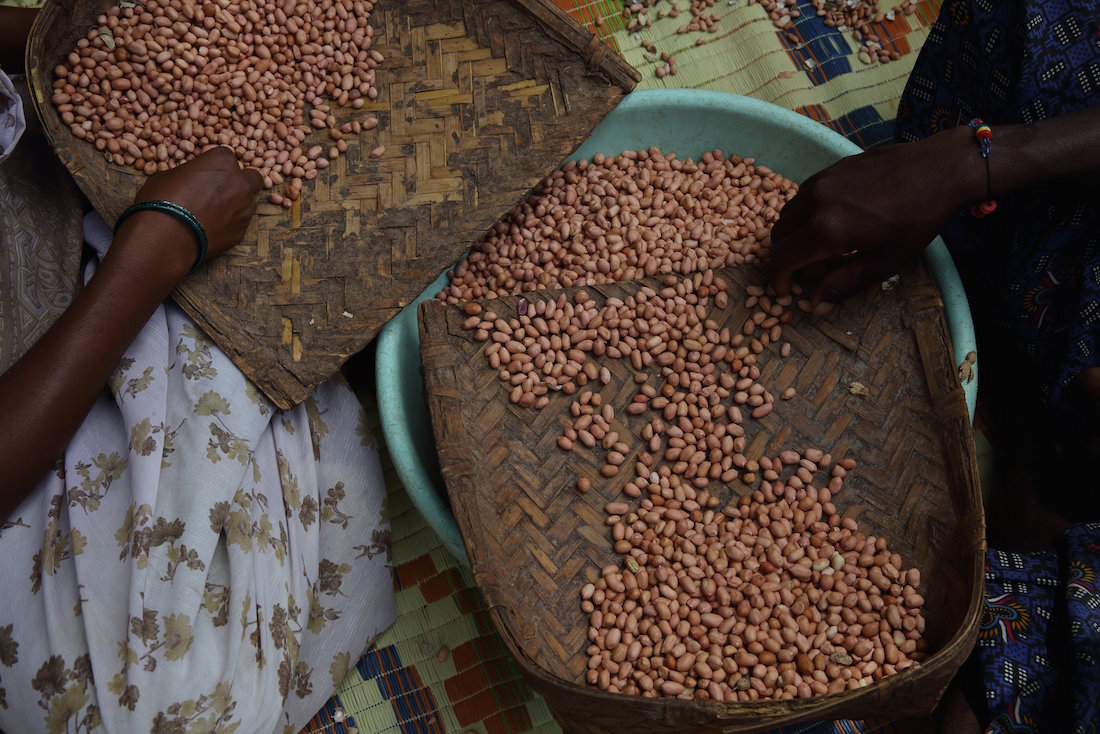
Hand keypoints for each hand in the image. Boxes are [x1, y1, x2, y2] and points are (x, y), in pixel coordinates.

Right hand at [131, 146, 263, 259]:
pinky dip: (230, 225)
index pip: (227, 156)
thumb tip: (186, 180)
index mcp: (222, 162)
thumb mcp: (167, 175)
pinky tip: (211, 229)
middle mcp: (240, 184)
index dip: (217, 165)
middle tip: (223, 189)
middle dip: (241, 182)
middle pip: (252, 178)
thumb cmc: (161, 200)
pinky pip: (239, 225)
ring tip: (214, 213)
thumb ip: (187, 174)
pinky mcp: (241, 233)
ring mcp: (244, 210)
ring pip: (249, 203)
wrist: (165, 237)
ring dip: (237, 205)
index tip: (207, 173)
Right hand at [767, 125, 978, 305]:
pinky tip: (838, 222)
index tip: (788, 292)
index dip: (778, 280)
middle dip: (788, 260)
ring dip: (797, 237)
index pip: (780, 259)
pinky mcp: (831, 169)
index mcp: (825, 230)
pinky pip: (803, 196)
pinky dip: (807, 215)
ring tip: (830, 248)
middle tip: (819, 272)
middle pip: (777, 236)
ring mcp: (821, 181)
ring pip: (788, 214)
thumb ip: (845, 283)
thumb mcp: (886, 261)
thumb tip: (817, 306)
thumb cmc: (918, 219)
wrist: (941, 168)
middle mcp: (814, 203)